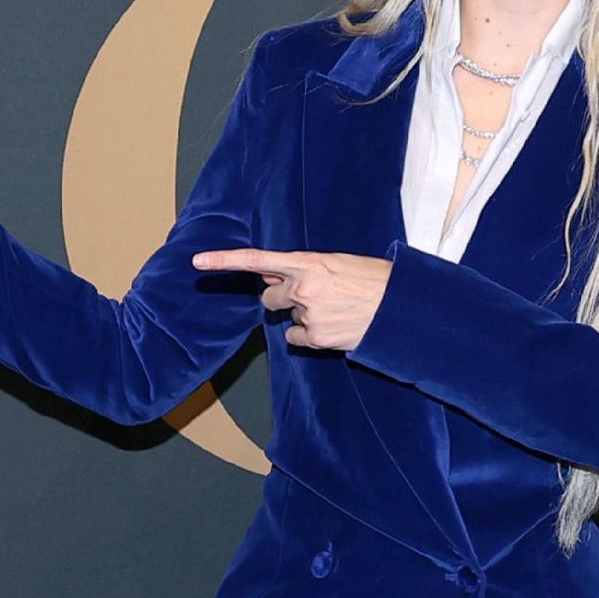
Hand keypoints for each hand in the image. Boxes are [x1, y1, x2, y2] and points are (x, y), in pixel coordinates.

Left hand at [193, 247, 390, 351]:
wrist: (400, 306)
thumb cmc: (372, 280)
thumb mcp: (337, 263)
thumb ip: (302, 267)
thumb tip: (269, 272)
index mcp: (308, 262)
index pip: (257, 259)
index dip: (225, 261)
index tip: (198, 261)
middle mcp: (303, 288)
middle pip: (269, 296)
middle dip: (283, 297)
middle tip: (312, 295)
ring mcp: (308, 314)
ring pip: (288, 318)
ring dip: (303, 315)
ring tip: (335, 309)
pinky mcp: (316, 337)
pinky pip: (297, 338)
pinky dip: (309, 336)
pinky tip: (333, 326)